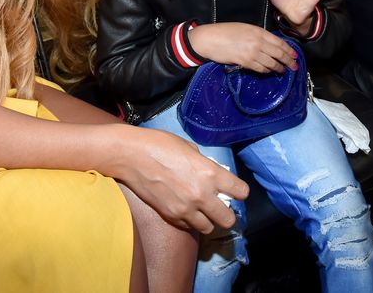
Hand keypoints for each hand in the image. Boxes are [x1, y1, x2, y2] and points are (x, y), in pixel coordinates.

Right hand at [112, 126, 247, 233]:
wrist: (131, 155)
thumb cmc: (159, 144)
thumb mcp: (189, 148)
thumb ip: (204, 163)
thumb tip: (210, 173)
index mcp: (210, 173)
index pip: (240, 192)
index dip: (239, 191)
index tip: (235, 191)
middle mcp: (201, 195)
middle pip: (228, 219)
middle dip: (227, 213)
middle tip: (220, 206)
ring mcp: (185, 209)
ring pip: (208, 228)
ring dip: (208, 220)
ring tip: (202, 210)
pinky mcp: (170, 216)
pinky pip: (188, 227)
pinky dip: (190, 221)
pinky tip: (185, 210)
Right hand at [188, 22, 298, 72]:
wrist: (210, 39)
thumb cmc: (225, 31)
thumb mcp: (245, 28)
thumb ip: (259, 35)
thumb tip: (270, 44)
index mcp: (259, 31)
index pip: (279, 42)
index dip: (289, 50)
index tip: (295, 55)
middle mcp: (258, 42)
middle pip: (279, 54)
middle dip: (288, 61)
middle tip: (294, 66)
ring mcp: (252, 53)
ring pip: (271, 63)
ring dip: (279, 68)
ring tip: (283, 70)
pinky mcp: (245, 62)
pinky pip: (261, 69)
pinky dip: (267, 71)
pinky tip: (269, 71)